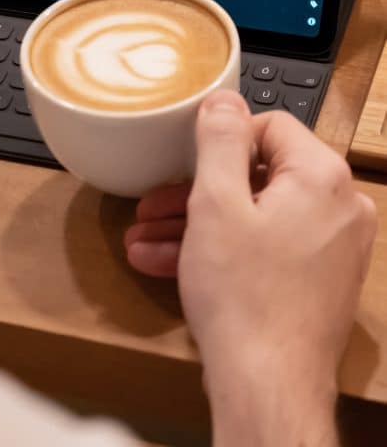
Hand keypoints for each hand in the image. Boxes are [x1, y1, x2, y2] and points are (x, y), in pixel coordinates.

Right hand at [124, 93, 376, 446]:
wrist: (266, 387)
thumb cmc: (244, 297)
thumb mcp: (216, 202)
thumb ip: (220, 141)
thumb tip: (224, 98)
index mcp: (321, 177)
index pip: (269, 126)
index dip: (220, 141)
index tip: (184, 160)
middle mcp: (338, 208)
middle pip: (258, 174)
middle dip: (195, 190)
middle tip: (152, 204)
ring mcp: (331, 248)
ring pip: (255, 215)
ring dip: (197, 223)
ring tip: (146, 238)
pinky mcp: (317, 280)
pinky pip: (264, 247)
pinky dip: (221, 249)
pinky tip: (166, 263)